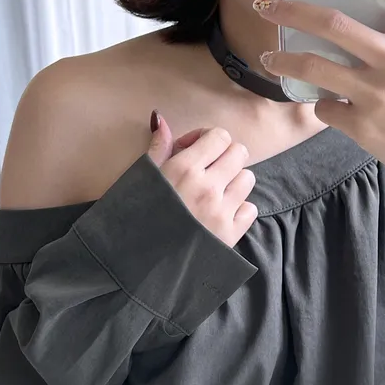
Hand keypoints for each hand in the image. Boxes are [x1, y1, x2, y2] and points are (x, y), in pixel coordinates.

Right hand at [147, 115, 257, 247]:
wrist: (137, 266)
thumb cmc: (135, 219)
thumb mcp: (141, 180)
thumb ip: (157, 148)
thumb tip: (161, 118)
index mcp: (184, 170)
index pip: (219, 136)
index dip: (208, 140)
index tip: (193, 152)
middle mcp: (208, 187)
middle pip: (240, 153)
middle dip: (224, 157)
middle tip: (207, 170)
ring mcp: (222, 212)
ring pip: (248, 179)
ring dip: (233, 181)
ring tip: (214, 193)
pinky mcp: (231, 235)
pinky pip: (250, 209)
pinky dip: (239, 209)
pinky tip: (220, 215)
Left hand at [253, 0, 384, 205]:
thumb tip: (344, 11)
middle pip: (332, 24)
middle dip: (289, 11)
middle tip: (267, 5)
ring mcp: (380, 94)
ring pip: (314, 68)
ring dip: (283, 61)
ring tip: (271, 58)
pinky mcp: (364, 125)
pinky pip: (324, 107)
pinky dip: (321, 104)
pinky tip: (331, 106)